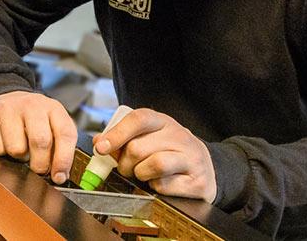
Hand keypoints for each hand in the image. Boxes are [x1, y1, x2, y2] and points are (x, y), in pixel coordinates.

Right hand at [0, 91, 76, 184]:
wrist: (4, 96)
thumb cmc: (31, 118)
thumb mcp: (51, 124)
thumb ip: (60, 146)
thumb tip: (60, 175)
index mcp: (53, 108)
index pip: (65, 134)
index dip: (64, 159)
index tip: (59, 176)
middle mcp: (31, 105)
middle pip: (40, 141)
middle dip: (40, 164)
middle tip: (38, 169)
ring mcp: (8, 109)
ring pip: (16, 149)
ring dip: (19, 157)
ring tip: (20, 148)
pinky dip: (1, 153)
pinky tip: (4, 143)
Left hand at [93, 108, 216, 201]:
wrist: (206, 169)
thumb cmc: (171, 152)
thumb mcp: (149, 138)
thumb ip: (123, 139)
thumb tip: (100, 141)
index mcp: (164, 122)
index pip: (138, 119)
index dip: (116, 133)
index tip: (102, 148)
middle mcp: (180, 136)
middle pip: (138, 147)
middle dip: (125, 163)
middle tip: (126, 168)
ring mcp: (191, 158)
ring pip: (154, 164)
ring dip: (140, 174)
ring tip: (143, 175)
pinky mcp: (197, 181)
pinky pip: (165, 186)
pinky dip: (155, 188)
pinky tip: (159, 183)